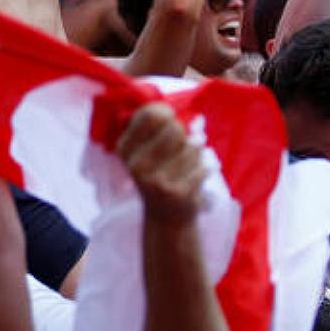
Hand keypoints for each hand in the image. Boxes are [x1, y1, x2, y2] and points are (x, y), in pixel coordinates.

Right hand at [116, 101, 207, 224]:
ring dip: (196, 154)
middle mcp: (136, 165)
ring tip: (187, 167)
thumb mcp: (147, 151)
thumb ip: (160, 128)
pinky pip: (202, 166)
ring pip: (192, 146)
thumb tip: (188, 119)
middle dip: (184, 135)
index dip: (166, 112)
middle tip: (182, 147)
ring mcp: (156, 181)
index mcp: (125, 149)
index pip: (149, 114)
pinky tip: (194, 179)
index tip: (170, 118)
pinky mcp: (177, 194)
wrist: (165, 218)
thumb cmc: (160, 174)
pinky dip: (204, 169)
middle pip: (174, 128)